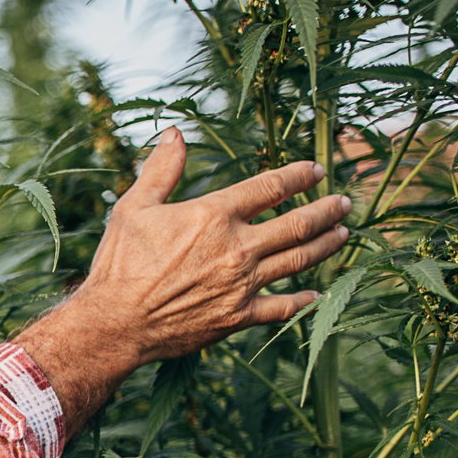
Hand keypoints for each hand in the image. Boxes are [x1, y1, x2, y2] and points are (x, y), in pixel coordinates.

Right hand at [15, 127, 350, 428]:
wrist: (115, 324)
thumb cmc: (119, 265)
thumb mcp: (133, 208)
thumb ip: (161, 170)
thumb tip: (175, 133)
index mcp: (214, 215)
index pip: (271, 186)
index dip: (298, 175)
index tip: (315, 170)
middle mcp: (237, 247)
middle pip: (299, 223)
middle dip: (327, 209)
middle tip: (343, 202)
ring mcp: (243, 284)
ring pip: (300, 260)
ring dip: (327, 244)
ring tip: (343, 233)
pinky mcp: (239, 316)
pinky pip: (284, 307)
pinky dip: (304, 300)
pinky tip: (316, 293)